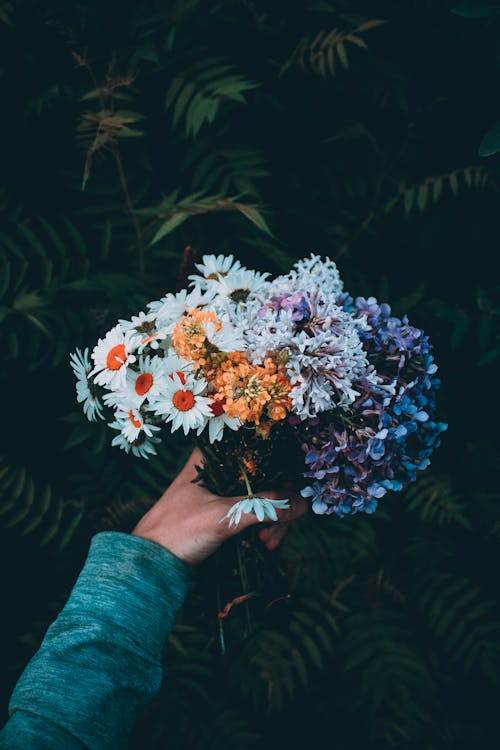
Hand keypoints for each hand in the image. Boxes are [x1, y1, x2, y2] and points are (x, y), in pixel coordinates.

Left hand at [132, 448, 306, 563]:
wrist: (150, 563)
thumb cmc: (178, 531)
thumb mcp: (223, 517)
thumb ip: (264, 508)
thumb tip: (302, 504)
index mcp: (212, 457)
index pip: (260, 454)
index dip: (280, 474)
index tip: (288, 500)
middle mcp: (219, 468)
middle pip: (266, 478)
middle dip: (276, 507)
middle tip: (271, 535)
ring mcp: (222, 490)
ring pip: (262, 497)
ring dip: (271, 521)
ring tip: (266, 545)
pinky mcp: (223, 511)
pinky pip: (254, 512)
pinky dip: (262, 527)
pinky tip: (262, 545)